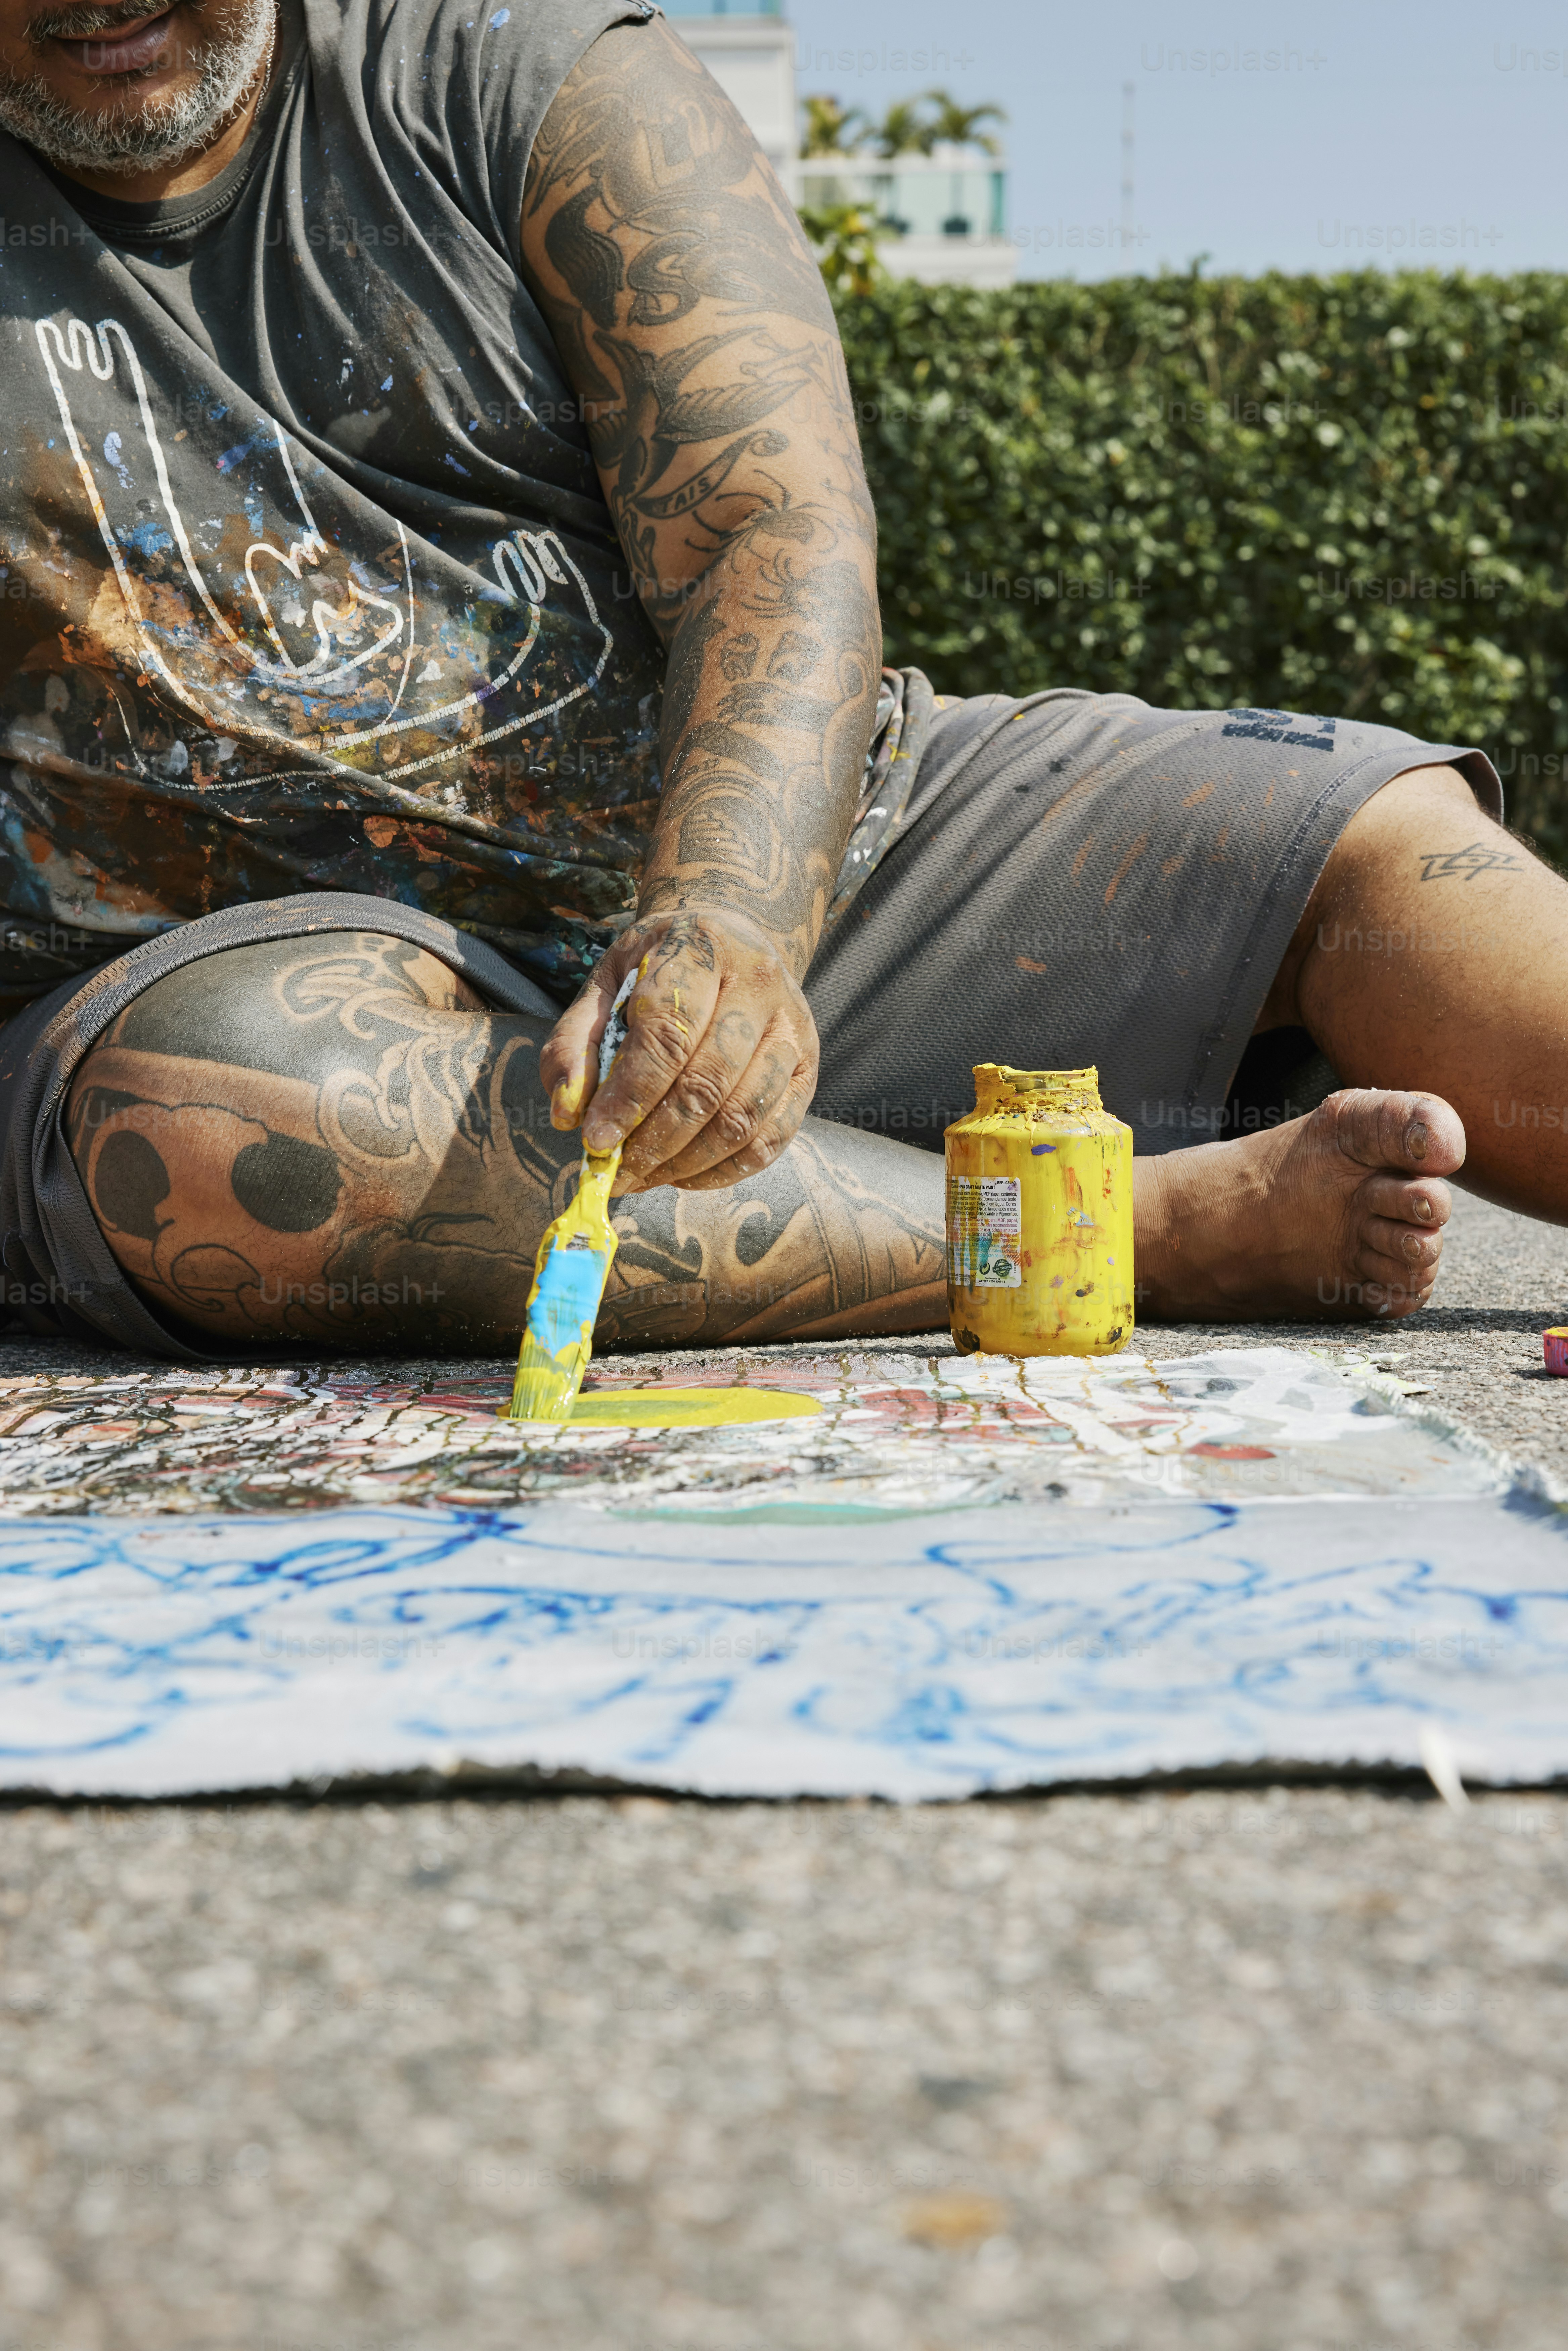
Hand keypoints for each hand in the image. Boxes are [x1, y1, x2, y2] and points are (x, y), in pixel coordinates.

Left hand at [540, 908, 819, 1191]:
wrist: (732, 936)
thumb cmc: (658, 966)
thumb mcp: (605, 982)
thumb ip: (575, 1043)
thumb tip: (567, 1114)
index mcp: (702, 949)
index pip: (668, 1034)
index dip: (630, 1096)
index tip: (594, 1140)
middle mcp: (759, 984)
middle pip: (708, 1083)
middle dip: (655, 1141)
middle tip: (616, 1172)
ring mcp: (793, 1028)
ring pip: (743, 1117)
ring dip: (686, 1162)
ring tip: (644, 1175)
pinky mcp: (809, 1067)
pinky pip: (772, 1137)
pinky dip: (725, 1170)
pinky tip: (683, 1173)